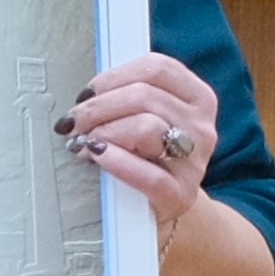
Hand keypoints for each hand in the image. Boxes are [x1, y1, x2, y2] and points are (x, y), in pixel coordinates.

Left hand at [61, 50, 227, 210]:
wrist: (165, 207)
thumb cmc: (150, 156)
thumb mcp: (152, 118)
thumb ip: (130, 97)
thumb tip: (89, 92)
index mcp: (198, 98)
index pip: (157, 68)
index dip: (113, 77)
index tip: (86, 93)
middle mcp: (201, 126)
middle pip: (144, 96)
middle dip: (97, 107)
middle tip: (73, 122)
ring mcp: (194, 162)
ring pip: (145, 127)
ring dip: (103, 132)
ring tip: (83, 143)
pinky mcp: (180, 194)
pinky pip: (147, 174)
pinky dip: (116, 161)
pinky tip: (96, 156)